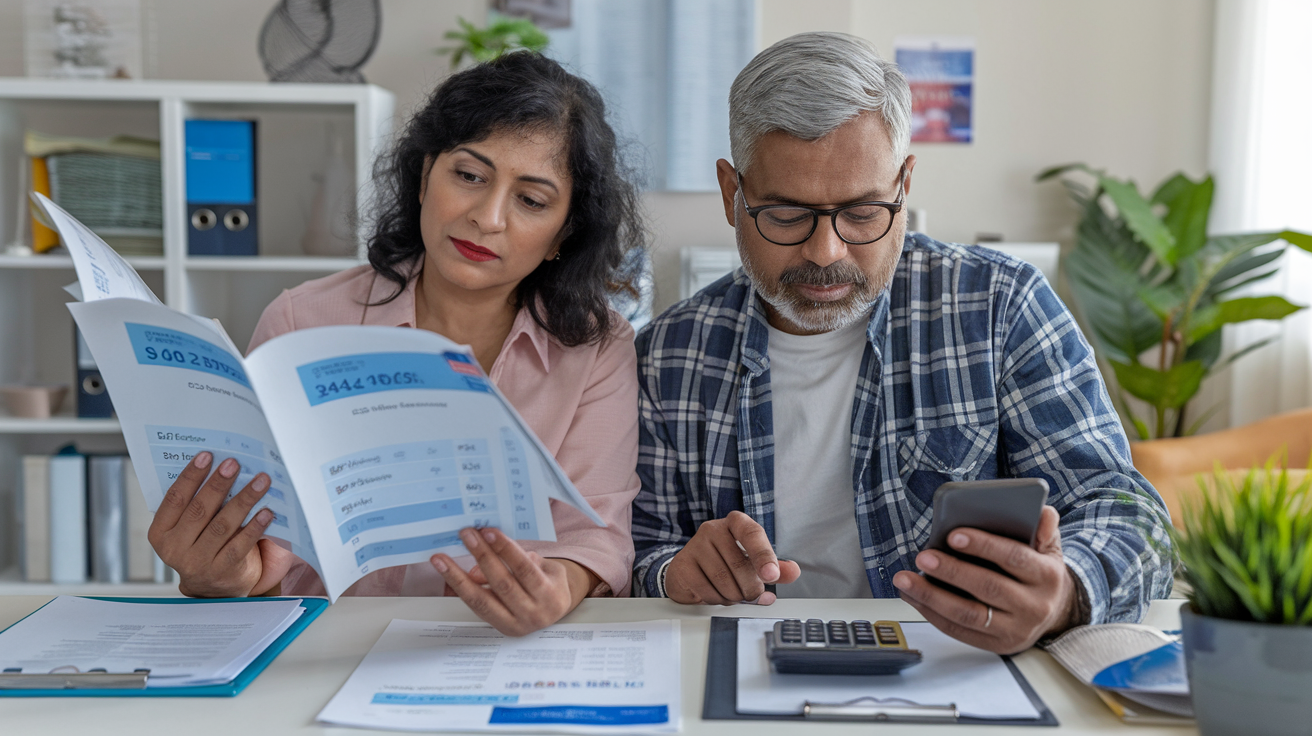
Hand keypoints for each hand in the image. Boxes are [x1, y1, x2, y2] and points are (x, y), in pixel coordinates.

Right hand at [148, 452, 293, 597]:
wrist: (213, 588)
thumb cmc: (202, 546)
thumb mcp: (187, 529)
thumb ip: (194, 505)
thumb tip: (219, 468)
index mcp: (161, 533)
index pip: (174, 499)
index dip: (190, 476)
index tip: (207, 456)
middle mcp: (176, 549)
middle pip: (199, 510)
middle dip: (218, 484)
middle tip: (234, 464)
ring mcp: (199, 563)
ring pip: (222, 526)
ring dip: (244, 500)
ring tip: (260, 481)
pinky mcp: (223, 571)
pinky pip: (241, 545)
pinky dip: (254, 527)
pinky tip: (266, 511)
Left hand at [432, 527, 596, 636]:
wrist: (556, 612)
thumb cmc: (550, 584)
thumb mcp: (548, 568)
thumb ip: (523, 562)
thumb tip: (482, 568)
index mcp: (550, 594)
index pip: (524, 569)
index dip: (506, 550)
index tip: (488, 532)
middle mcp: (533, 613)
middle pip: (502, 583)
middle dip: (482, 556)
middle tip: (467, 535)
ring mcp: (515, 624)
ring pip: (482, 600)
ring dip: (458, 577)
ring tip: (440, 559)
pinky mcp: (500, 629)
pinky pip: (476, 607)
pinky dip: (461, 589)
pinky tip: (448, 574)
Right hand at [664, 510, 800, 604]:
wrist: (689, 569)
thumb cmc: (725, 562)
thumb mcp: (752, 561)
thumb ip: (775, 567)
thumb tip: (792, 572)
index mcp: (736, 523)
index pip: (752, 534)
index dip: (764, 556)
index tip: (771, 575)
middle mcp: (713, 529)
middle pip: (740, 565)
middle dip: (750, 588)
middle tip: (751, 594)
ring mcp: (695, 545)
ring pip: (724, 581)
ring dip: (734, 596)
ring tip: (732, 593)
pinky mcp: (683, 565)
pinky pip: (707, 591)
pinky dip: (717, 600)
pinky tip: (716, 594)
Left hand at [892, 505, 1079, 653]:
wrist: (1054, 612)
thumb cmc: (1039, 571)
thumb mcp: (1049, 547)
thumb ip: (1045, 526)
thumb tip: (1043, 514)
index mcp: (1047, 576)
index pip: (1014, 557)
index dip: (984, 546)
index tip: (952, 535)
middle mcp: (1034, 606)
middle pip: (988, 587)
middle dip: (951, 571)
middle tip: (922, 557)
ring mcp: (1015, 630)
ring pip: (968, 614)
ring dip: (931, 596)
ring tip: (904, 579)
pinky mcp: (996, 645)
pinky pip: (958, 630)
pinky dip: (931, 613)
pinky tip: (912, 596)